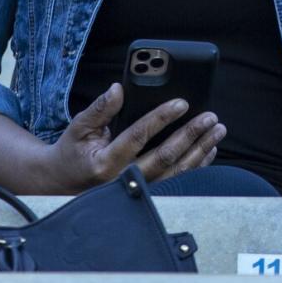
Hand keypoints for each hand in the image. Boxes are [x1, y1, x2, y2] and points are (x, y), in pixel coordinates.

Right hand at [40, 83, 224, 192]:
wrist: (64, 183)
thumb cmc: (73, 151)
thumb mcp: (79, 127)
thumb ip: (100, 109)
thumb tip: (118, 89)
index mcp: (106, 161)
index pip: (138, 136)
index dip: (161, 118)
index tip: (182, 103)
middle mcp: (124, 179)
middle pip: (165, 157)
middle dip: (190, 135)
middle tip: (210, 117)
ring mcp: (138, 190)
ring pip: (176, 173)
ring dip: (199, 150)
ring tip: (217, 131)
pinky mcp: (147, 194)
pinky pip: (177, 182)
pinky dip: (196, 166)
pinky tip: (209, 150)